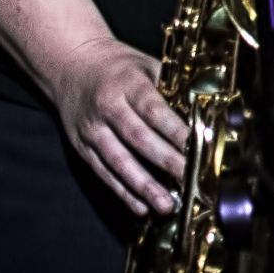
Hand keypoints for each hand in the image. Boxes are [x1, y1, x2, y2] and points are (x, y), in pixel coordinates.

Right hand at [46, 34, 187, 215]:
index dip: (175, 131)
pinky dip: (122, 191)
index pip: (154, 110)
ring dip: (143, 186)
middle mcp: (107, 109)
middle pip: (138, 139)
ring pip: (118, 162)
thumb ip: (171, 87)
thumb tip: (202, 112)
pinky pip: (102, 173)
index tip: (197, 147)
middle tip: (189, 180)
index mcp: (128, 84)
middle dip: (165, 161)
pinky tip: (140, 207)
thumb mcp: (146, 65)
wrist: (70, 65)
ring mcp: (92, 130)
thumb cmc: (119, 66)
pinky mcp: (81, 147)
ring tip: (166, 205)